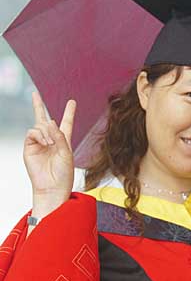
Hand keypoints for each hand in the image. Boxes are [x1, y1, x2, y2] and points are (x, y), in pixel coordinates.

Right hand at [24, 92, 76, 216]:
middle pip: (45, 119)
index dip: (69, 112)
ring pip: (40, 125)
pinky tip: (46, 142)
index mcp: (64, 140)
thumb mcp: (67, 152)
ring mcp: (39, 143)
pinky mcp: (29, 147)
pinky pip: (32, 132)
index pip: (66, 123)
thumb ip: (60, 136)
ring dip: (47, 131)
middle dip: (38, 105)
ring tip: (51, 143)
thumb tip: (50, 122)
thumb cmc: (63, 172)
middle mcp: (51, 139)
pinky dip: (39, 134)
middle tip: (34, 93)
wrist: (52, 187)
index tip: (72, 102)